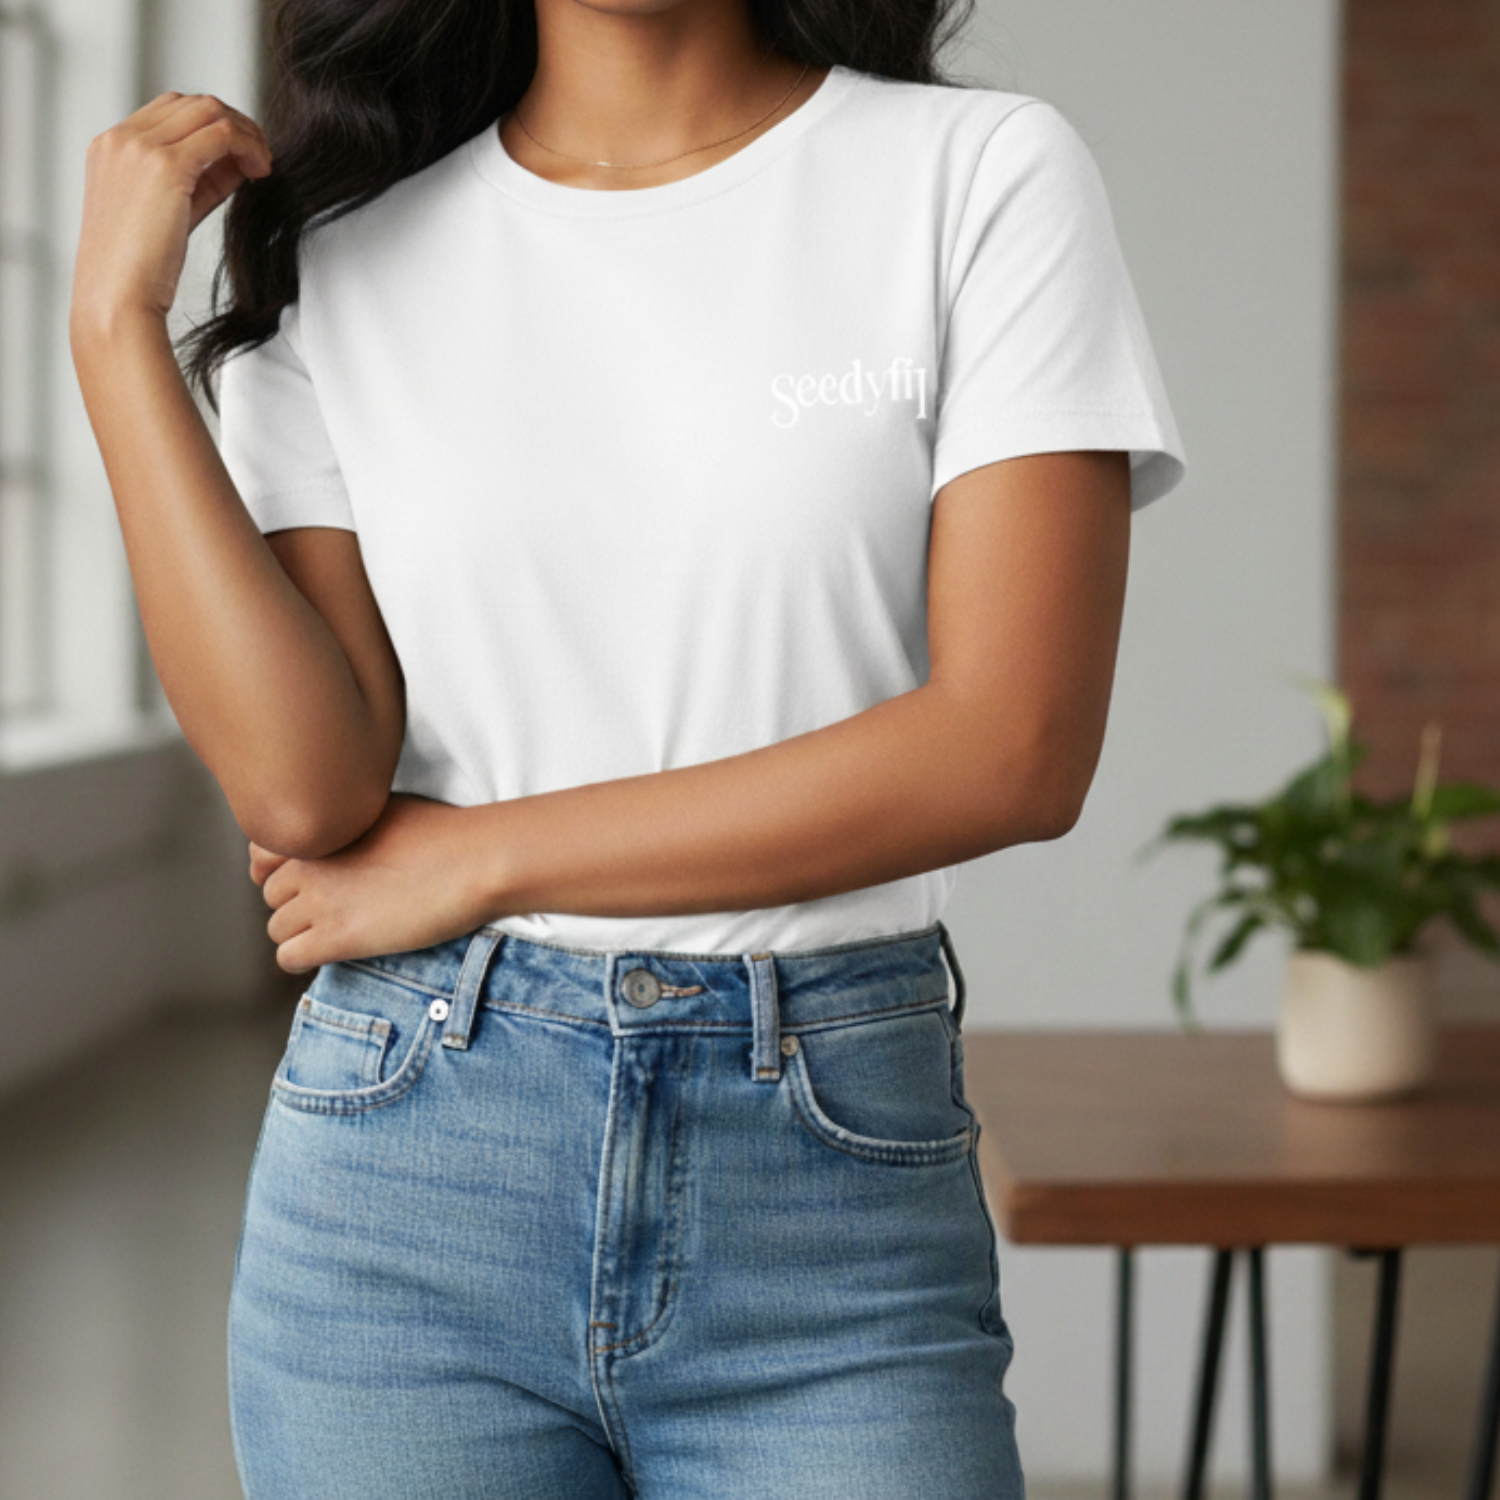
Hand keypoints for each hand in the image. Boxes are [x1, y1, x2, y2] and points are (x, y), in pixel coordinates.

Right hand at [71, 92, 271, 337]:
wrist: (117, 298)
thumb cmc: (141, 270)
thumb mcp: (169, 212)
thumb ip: (198, 181)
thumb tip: (239, 161)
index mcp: (111, 146)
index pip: (172, 111)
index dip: (214, 128)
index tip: (241, 157)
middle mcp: (121, 138)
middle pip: (192, 103)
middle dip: (235, 124)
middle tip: (261, 158)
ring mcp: (140, 147)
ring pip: (209, 110)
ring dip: (246, 133)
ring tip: (264, 166)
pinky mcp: (165, 165)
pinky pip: (221, 134)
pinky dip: (248, 146)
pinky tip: (262, 172)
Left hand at [248, 794, 498, 973]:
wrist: (473, 861)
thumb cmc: (445, 833)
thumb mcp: (383, 808)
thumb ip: (348, 821)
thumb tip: (342, 836)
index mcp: (320, 828)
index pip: (262, 854)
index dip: (280, 871)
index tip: (305, 883)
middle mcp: (310, 862)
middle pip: (272, 895)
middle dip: (297, 904)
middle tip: (334, 910)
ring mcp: (320, 900)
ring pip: (277, 928)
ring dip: (302, 933)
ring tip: (338, 932)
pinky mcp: (337, 936)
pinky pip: (289, 957)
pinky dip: (303, 959)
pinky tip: (328, 954)